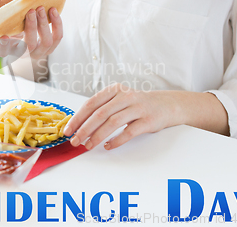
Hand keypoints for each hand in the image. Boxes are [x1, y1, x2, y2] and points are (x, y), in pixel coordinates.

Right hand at [0, 6, 62, 59]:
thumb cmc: (15, 29)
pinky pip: (58, 37)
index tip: (4, 37)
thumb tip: (7, 15)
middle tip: (31, 11)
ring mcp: (40, 52)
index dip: (4, 46)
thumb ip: (6, 23)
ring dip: (45, 24)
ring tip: (41, 9)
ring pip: (47, 42)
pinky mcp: (51, 47)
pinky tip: (53, 10)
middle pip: (30, 45)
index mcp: (11, 50)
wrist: (28, 37)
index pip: (4, 51)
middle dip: (32, 27)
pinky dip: (57, 23)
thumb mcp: (8, 27)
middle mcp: (26, 54)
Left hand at [63, 83, 228, 149]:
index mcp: (114, 90)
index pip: (91, 104)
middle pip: (99, 114)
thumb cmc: (137, 105)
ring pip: (112, 123)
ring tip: (88, 146)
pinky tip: (107, 146)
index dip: (77, 117)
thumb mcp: (119, 100)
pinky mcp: (148, 120)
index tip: (68, 130)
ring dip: (97, 136)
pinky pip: (129, 132)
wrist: (168, 105)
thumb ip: (102, 108)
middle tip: (75, 141)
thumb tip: (78, 124)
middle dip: (84, 129)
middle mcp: (125, 96)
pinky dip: (116, 140)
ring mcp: (137, 107)